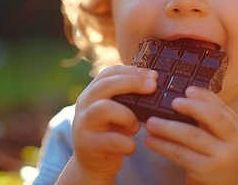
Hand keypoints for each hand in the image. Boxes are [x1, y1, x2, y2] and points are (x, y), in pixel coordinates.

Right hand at [69, 65, 157, 182]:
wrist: (94, 165)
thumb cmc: (112, 133)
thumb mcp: (120, 111)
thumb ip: (130, 97)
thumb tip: (154, 81)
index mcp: (93, 92)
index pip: (109, 73)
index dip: (131, 71)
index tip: (153, 75)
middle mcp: (84, 104)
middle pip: (105, 85)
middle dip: (132, 83)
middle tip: (153, 86)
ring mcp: (83, 124)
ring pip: (103, 108)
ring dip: (127, 115)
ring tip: (137, 126)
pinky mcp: (86, 145)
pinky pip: (109, 140)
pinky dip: (126, 143)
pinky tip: (132, 147)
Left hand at [143, 86, 237, 184]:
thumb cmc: (217, 158)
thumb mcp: (220, 137)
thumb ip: (208, 119)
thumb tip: (181, 96)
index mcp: (236, 128)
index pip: (221, 106)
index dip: (204, 96)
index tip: (187, 90)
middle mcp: (233, 141)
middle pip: (212, 117)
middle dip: (191, 107)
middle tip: (171, 102)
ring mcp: (221, 157)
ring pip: (192, 136)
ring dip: (168, 127)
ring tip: (151, 122)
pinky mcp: (206, 171)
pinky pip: (181, 154)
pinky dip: (163, 146)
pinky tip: (151, 141)